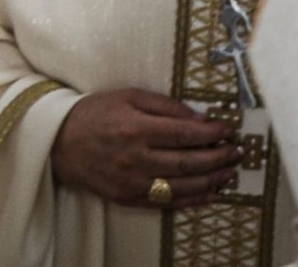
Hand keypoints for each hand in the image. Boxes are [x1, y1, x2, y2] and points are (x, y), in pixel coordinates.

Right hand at [51, 90, 239, 207]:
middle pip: (188, 161)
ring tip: (230, 173)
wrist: (60, 142)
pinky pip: (168, 203)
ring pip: (182, 185)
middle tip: (236, 151)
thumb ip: (163, 105)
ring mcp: (134, 182)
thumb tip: (197, 116)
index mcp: (136, 127)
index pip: (184, 132)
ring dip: (211, 180)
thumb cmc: (95, 113)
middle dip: (217, 157)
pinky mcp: (130, 198)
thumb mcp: (127, 96)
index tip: (228, 129)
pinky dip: (192, 199)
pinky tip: (209, 193)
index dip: (211, 132)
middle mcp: (137, 158)